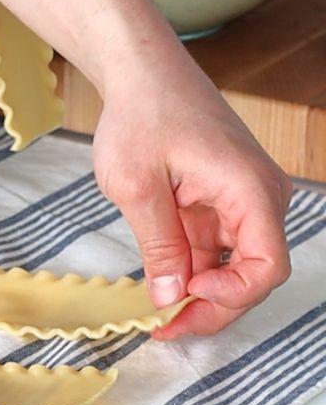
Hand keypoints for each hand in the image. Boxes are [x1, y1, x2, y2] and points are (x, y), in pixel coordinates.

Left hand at [93, 59, 292, 339]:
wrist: (143, 75)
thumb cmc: (141, 117)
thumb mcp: (137, 187)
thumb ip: (158, 245)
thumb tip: (169, 298)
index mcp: (251, 191)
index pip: (267, 268)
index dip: (230, 297)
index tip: (183, 298)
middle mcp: (259, 198)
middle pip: (253, 275)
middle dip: (211, 307)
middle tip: (163, 328)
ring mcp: (242, 201)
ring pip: (232, 266)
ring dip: (197, 293)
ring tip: (155, 313)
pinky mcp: (221, 203)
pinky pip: (215, 249)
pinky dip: (189, 270)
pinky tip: (159, 283)